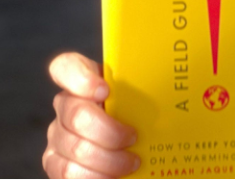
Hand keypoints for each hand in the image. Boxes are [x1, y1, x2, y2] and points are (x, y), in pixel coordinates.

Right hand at [43, 52, 139, 178]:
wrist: (127, 144)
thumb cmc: (138, 115)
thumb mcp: (141, 97)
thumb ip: (145, 89)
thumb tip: (179, 90)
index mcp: (85, 81)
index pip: (66, 66)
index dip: (80, 77)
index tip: (105, 90)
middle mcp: (66, 106)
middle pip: (76, 114)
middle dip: (109, 132)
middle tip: (134, 138)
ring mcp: (58, 135)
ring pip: (76, 148)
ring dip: (108, 160)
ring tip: (132, 163)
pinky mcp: (55, 162)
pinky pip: (68, 173)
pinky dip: (95, 177)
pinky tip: (113, 177)